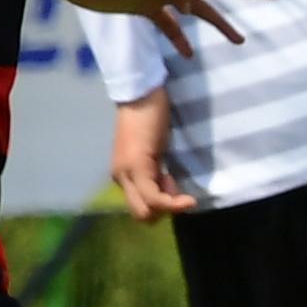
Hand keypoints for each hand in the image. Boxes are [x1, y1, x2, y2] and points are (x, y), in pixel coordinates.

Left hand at [110, 94, 192, 219]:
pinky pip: (153, 197)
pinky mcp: (137, 166)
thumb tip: (167, 189)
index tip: (172, 180)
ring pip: (146, 211)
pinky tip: (187, 198)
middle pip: (141, 214)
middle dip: (163, 210)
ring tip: (173, 177)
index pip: (140, 207)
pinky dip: (172, 203)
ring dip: (167, 204)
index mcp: (122, 174)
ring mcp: (126, 173)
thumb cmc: (150, 114)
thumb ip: (155, 172)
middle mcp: (120, 177)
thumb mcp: (153, 151)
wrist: (141, 92)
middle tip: (174, 185)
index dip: (161, 204)